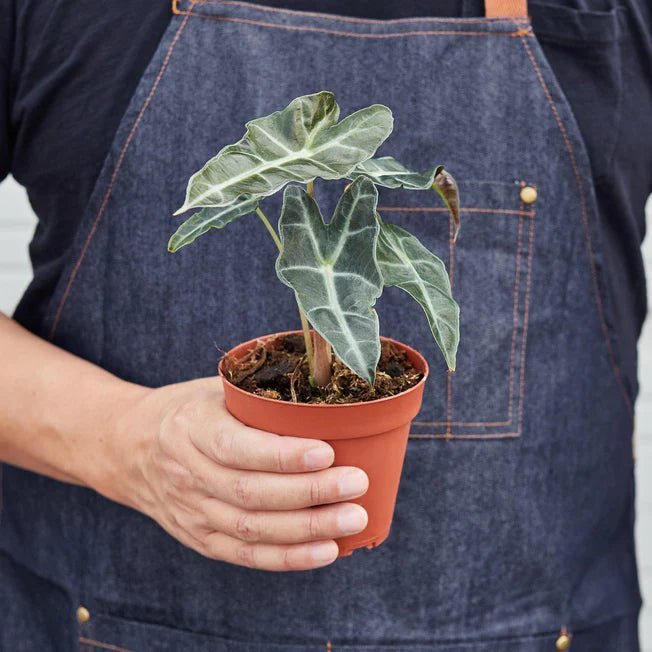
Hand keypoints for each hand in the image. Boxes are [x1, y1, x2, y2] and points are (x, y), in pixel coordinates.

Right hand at [108, 377, 368, 570]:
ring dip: (307, 529)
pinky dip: (288, 557)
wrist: (128, 448)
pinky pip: (245, 555)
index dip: (283, 455)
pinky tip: (326, 550)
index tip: (327, 452)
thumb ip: (258, 394)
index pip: (237, 448)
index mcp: (192, 427)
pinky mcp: (198, 537)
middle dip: (310, 493)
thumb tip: (324, 390)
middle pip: (251, 493)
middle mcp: (188, 473)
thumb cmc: (187, 411)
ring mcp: (191, 511)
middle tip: (356, 484)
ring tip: (353, 519)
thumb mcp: (214, 389)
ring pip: (252, 529)